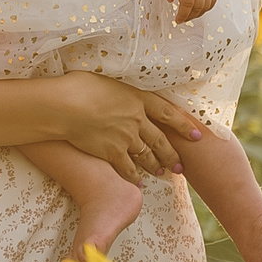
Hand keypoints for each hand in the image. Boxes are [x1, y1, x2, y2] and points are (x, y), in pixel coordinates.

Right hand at [50, 72, 203, 182]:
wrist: (66, 106)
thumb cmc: (79, 86)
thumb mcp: (107, 79)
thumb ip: (119, 90)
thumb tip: (118, 91)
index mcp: (137, 98)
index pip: (168, 113)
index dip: (183, 125)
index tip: (195, 135)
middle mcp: (137, 120)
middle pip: (160, 140)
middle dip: (172, 155)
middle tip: (180, 167)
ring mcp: (126, 138)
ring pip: (147, 156)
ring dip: (156, 166)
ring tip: (162, 173)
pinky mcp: (112, 152)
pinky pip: (128, 168)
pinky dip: (134, 176)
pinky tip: (138, 181)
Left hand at [160, 0, 216, 23]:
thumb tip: (170, 0)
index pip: (187, 3)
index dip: (182, 14)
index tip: (177, 19)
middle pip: (198, 6)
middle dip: (189, 16)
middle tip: (181, 19)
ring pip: (207, 5)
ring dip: (198, 14)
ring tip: (189, 16)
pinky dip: (207, 7)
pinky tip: (199, 9)